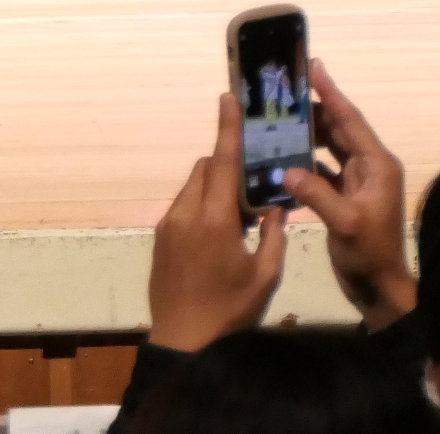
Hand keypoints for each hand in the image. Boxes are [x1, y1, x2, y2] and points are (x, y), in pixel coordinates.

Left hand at [146, 93, 287, 352]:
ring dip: (216, 186)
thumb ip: (275, 233)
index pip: (223, 161)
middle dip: (229, 163)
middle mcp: (186, 214)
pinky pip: (184, 206)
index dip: (227, 128)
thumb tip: (278, 205)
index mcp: (215, 219)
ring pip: (194, 186)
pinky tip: (221, 233)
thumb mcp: (266, 273)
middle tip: (254, 182)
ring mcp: (168, 226)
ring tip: (240, 214)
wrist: (182, 342)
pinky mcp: (160, 239)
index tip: (228, 97)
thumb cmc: (230, 308)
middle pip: (206, 167)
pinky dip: (203, 205)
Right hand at [280, 60, 415, 328]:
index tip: (314, 67)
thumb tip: (287, 168)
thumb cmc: (369, 252)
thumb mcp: (344, 222)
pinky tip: (281, 163)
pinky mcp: (345, 199)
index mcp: (377, 164)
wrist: (379, 286)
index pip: (351, 121)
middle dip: (315, 112)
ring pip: (330, 150)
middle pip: (340, 130)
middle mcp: (369, 167)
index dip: (332, 94)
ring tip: (278, 123)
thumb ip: (316, 193)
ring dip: (307, 138)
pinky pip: (323, 173)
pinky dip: (305, 166)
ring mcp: (358, 183)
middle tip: (285, 96)